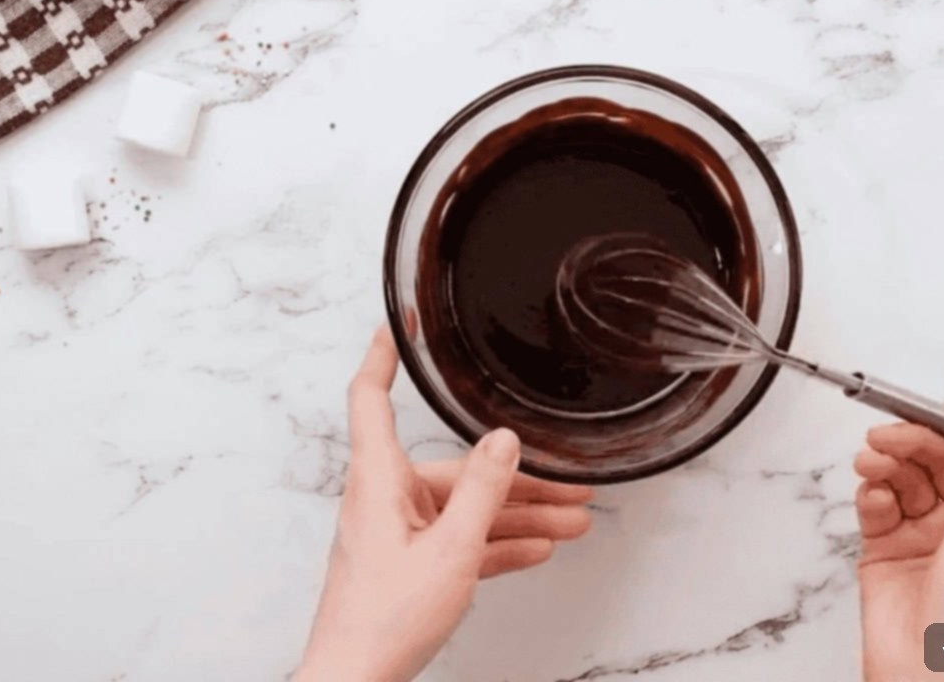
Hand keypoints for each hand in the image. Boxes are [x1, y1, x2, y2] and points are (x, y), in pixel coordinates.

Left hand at [295, 326, 593, 681]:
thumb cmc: (383, 620)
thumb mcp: (449, 550)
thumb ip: (481, 492)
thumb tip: (503, 441)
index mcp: (379, 480)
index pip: (370, 398)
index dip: (384, 355)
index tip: (401, 323)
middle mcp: (385, 499)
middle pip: (456, 469)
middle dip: (518, 477)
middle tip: (569, 480)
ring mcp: (398, 533)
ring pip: (467, 509)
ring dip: (520, 515)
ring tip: (574, 521)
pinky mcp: (410, 564)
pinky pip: (461, 541)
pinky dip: (498, 543)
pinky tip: (537, 549)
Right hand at [855, 393, 943, 681]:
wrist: (924, 670)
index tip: (939, 413)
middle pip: (939, 457)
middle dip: (912, 441)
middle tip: (887, 436)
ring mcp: (925, 532)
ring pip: (903, 475)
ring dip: (885, 463)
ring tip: (872, 466)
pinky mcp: (887, 545)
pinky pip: (876, 502)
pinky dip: (871, 493)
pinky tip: (872, 499)